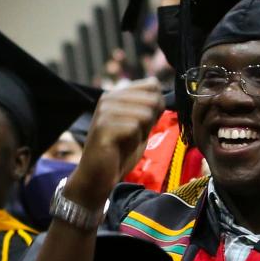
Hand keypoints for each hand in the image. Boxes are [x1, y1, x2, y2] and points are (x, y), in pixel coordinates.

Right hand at [65, 78, 163, 209]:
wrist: (99, 176)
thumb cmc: (120, 152)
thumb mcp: (140, 126)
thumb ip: (150, 108)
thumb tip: (160, 91)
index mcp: (117, 94)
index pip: (152, 84)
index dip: (158, 106)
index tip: (145, 122)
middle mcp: (108, 98)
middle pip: (152, 99)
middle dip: (151, 121)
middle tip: (133, 135)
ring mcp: (104, 111)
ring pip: (145, 114)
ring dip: (141, 133)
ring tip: (126, 141)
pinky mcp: (102, 126)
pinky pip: (134, 128)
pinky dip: (133, 141)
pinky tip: (120, 147)